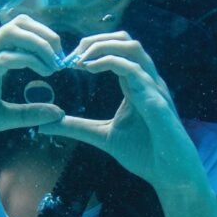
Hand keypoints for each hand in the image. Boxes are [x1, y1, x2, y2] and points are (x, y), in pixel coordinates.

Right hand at [0, 15, 64, 153]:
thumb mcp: (2, 118)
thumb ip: (29, 113)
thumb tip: (58, 112)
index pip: (21, 31)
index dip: (45, 39)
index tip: (59, 61)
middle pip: (19, 23)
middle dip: (46, 35)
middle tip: (60, 58)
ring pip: (12, 32)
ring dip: (39, 44)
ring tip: (53, 65)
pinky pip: (2, 58)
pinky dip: (26, 60)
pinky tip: (41, 72)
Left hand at [38, 31, 205, 191]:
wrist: (171, 176)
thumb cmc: (145, 154)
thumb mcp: (103, 136)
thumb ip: (77, 127)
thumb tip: (45, 126)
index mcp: (136, 85)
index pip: (116, 50)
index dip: (91, 49)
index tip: (67, 62)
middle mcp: (147, 81)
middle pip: (124, 40)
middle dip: (95, 40)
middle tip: (70, 55)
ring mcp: (154, 88)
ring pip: (132, 47)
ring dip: (103, 46)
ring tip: (80, 59)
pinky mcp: (157, 101)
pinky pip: (135, 70)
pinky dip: (111, 62)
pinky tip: (90, 68)